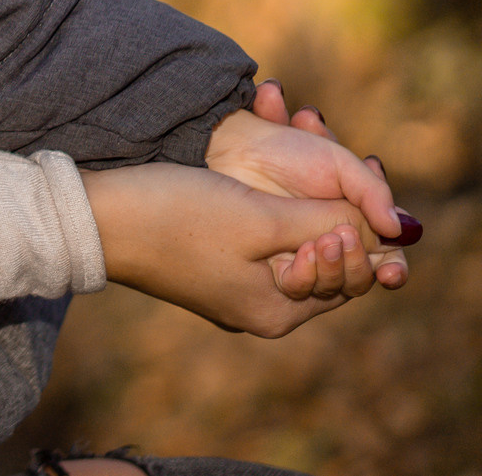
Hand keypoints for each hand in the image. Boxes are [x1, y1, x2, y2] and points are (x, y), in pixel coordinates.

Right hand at [80, 161, 392, 336]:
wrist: (95, 216)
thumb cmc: (176, 217)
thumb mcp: (260, 219)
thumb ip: (324, 224)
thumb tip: (386, 229)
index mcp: (275, 313)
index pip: (347, 282)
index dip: (360, 240)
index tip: (346, 204)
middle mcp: (259, 311)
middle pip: (325, 267)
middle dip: (341, 220)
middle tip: (349, 168)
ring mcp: (233, 291)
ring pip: (296, 250)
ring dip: (311, 211)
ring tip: (314, 172)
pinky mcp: (211, 267)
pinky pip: (267, 245)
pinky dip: (281, 214)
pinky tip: (275, 184)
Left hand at [210, 84, 416, 289]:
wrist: (228, 145)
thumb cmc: (285, 149)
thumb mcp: (337, 162)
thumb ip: (372, 192)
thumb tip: (403, 231)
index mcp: (354, 214)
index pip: (382, 253)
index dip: (391, 266)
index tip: (390, 273)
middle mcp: (331, 236)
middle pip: (357, 265)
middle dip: (354, 252)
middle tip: (341, 235)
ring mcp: (301, 251)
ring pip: (329, 274)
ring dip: (329, 261)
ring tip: (321, 238)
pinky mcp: (273, 263)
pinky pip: (296, 282)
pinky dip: (302, 273)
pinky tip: (298, 246)